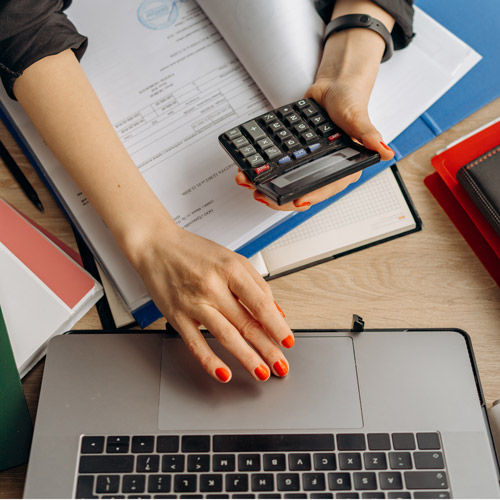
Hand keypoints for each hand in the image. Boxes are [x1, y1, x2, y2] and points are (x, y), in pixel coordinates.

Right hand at [132, 222, 293, 382]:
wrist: (157, 246)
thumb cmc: (195, 252)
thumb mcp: (232, 258)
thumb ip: (256, 284)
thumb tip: (275, 311)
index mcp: (230, 270)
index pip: (260, 303)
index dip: (277, 326)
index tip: (287, 341)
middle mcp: (212, 287)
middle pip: (246, 323)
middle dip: (268, 348)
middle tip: (280, 365)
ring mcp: (194, 303)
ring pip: (225, 336)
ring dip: (247, 358)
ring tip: (262, 372)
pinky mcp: (177, 316)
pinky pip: (195, 343)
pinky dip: (210, 361)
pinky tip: (224, 373)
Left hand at [235, 1, 395, 210]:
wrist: (333, 86)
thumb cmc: (350, 101)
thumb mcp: (358, 117)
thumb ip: (369, 135)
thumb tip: (386, 151)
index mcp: (344, 168)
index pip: (326, 189)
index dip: (311, 197)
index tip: (296, 202)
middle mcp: (325, 170)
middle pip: (301, 191)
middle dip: (279, 196)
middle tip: (260, 193)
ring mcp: (308, 165)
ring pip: (286, 183)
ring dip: (266, 185)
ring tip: (246, 182)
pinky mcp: (295, 156)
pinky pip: (278, 168)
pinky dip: (263, 170)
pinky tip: (247, 170)